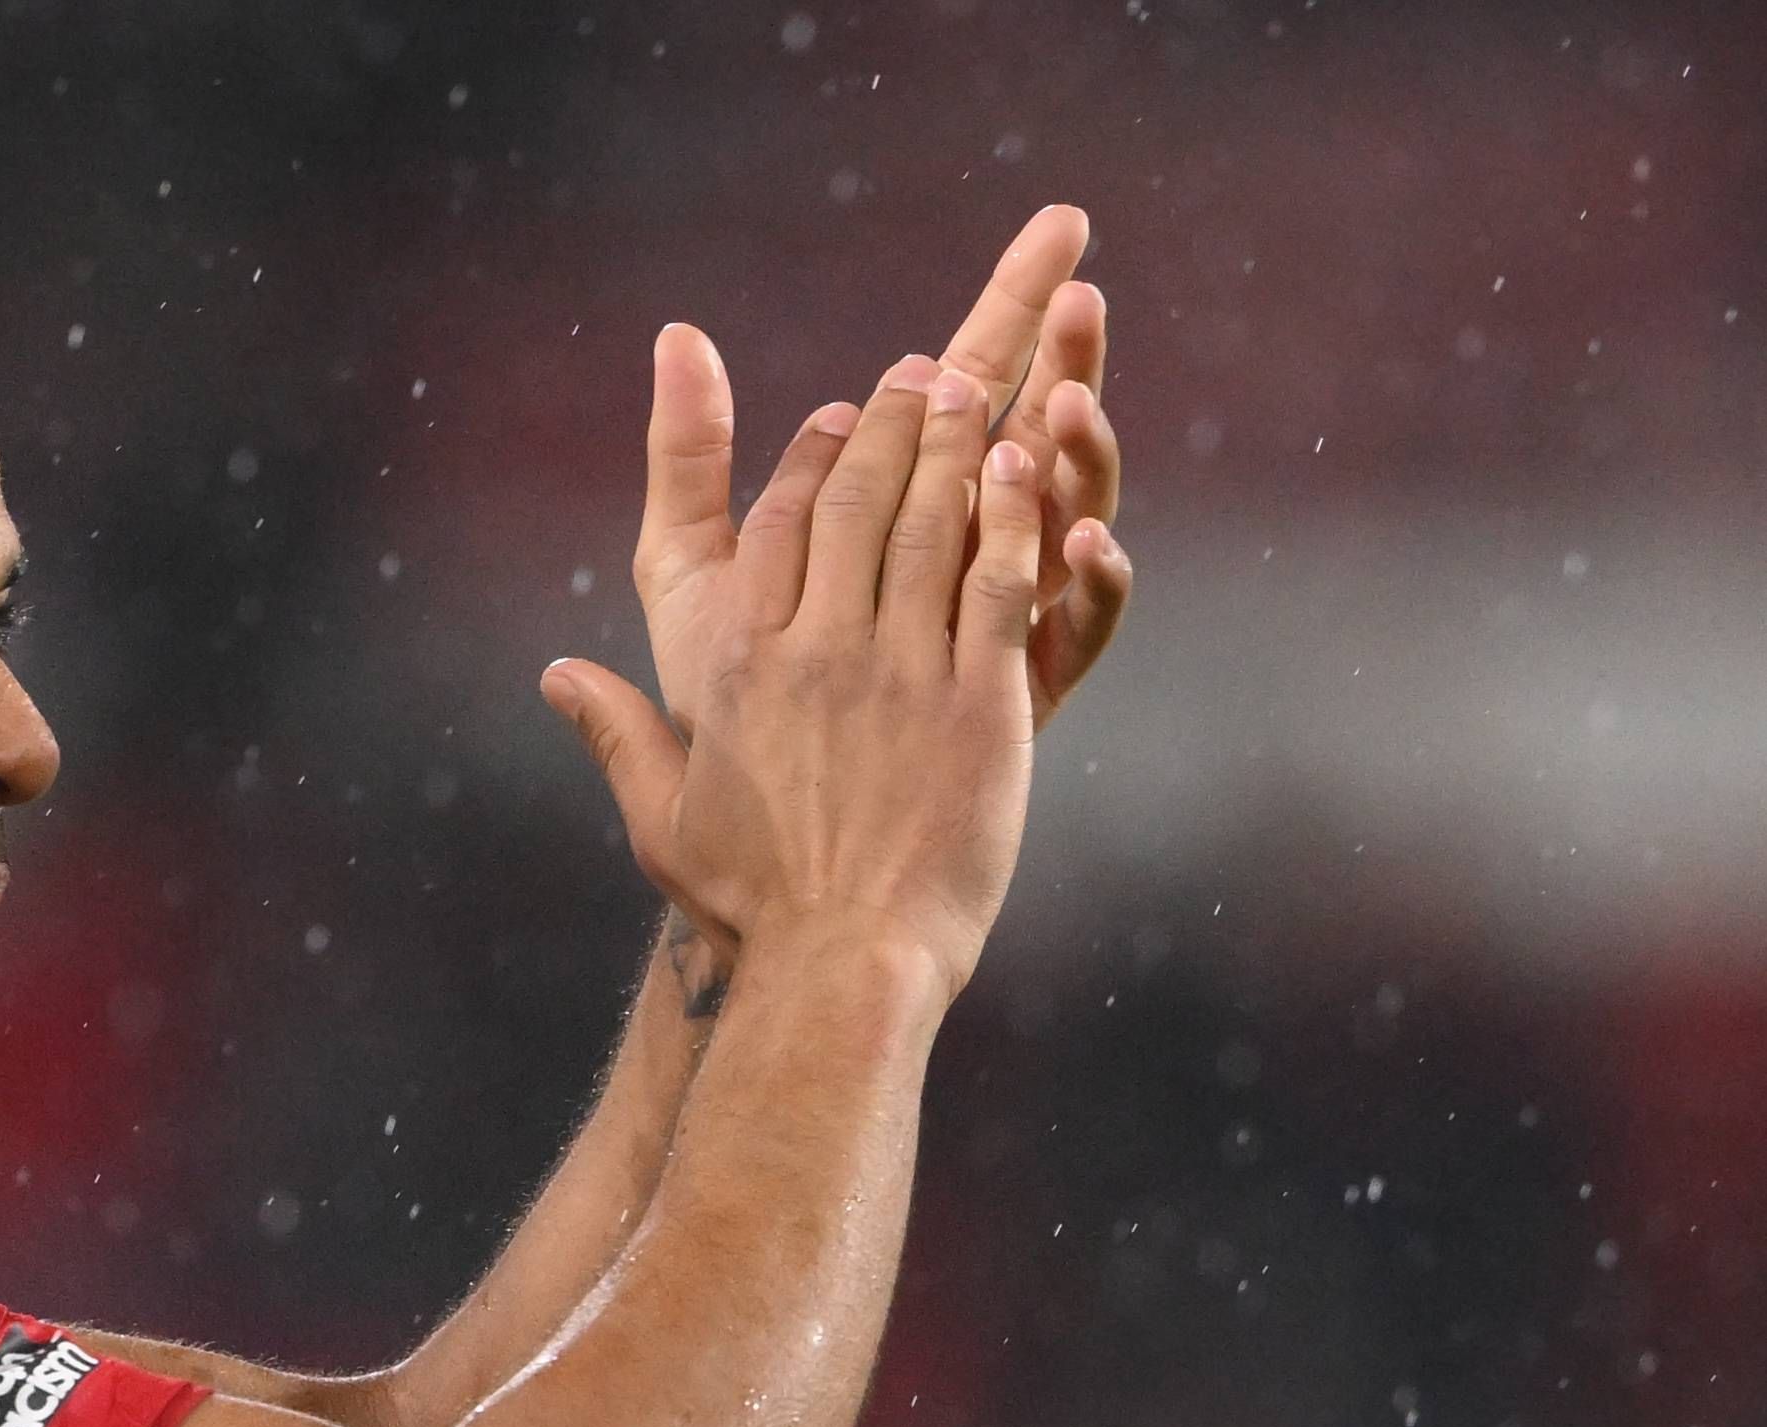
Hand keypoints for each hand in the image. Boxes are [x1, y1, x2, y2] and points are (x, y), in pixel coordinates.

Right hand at [543, 357, 1045, 1005]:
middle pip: (854, 504)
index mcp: (742, 668)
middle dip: (887, 425)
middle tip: (914, 372)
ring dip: (951, 445)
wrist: (843, 963)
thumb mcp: (663, 817)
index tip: (833, 417)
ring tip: (970, 389)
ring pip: (929, 525)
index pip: (772, 530)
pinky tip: (1026, 465)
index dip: (806, 463)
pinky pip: (997, 582)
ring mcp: (901, 672)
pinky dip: (1013, 515)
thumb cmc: (754, 904)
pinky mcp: (977, 702)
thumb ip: (615, 733)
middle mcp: (817, 652)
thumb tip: (557, 677)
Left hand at [630, 206, 1130, 738]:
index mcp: (901, 510)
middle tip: (1082, 278)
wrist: (763, 856)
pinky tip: (1087, 540)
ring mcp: (1001, 623)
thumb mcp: (688, 574)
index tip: (1058, 230)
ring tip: (1072, 396)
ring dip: (1083, 450)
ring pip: (1070, 514)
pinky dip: (1092, 583)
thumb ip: (688, 461)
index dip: (1011, 305)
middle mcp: (965, 554)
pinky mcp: (1021, 698)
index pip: (968, 383)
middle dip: (1060, 351)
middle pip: (1033, 427)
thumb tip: (675, 333)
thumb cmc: (720, 707)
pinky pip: (1078, 629)